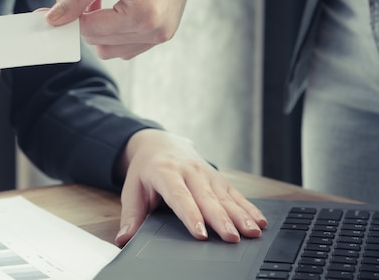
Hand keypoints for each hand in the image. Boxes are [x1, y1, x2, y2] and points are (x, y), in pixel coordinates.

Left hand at [46, 0, 200, 59]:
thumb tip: (52, 19)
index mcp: (144, 16)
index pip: (89, 29)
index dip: (64, 15)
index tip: (48, 0)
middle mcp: (155, 33)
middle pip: (96, 41)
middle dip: (78, 18)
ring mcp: (161, 37)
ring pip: (108, 48)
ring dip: (94, 27)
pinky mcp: (162, 34)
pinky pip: (124, 45)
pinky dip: (110, 31)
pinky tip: (111, 6)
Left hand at [115, 129, 267, 245]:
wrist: (159, 142)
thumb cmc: (145, 170)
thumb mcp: (132, 189)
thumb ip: (131, 215)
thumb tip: (123, 239)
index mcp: (164, 172)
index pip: (179, 196)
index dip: (190, 215)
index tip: (200, 234)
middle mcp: (188, 170)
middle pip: (206, 197)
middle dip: (220, 219)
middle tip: (232, 238)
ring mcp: (206, 172)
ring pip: (224, 195)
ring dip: (240, 214)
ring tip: (252, 232)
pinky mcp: (218, 177)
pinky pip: (235, 193)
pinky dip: (248, 206)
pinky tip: (259, 220)